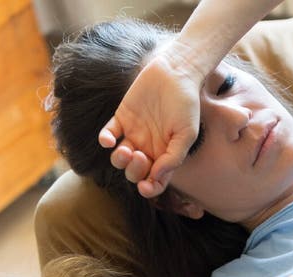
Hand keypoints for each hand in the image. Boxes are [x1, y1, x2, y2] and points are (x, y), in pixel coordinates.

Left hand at [98, 47, 202, 197]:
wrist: (176, 71)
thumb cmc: (186, 103)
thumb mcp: (187, 133)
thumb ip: (174, 157)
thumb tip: (156, 176)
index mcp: (164, 156)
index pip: (155, 181)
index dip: (150, 189)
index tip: (145, 186)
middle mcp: (148, 148)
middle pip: (134, 172)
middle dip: (134, 171)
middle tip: (141, 156)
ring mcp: (134, 134)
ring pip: (119, 159)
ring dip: (119, 161)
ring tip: (125, 150)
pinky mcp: (122, 118)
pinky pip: (108, 134)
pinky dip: (105, 139)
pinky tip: (109, 140)